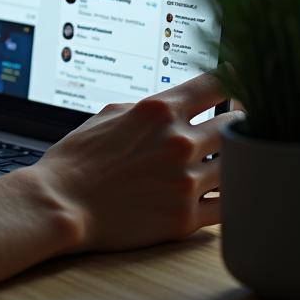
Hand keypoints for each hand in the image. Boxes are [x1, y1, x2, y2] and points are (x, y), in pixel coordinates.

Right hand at [33, 73, 239, 251]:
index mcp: (158, 110)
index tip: (234, 87)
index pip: (216, 84)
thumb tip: (174, 107)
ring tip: (226, 160)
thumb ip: (148, 109)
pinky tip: (220, 192)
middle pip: (236, 123)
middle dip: (237, 123)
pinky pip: (228, 206)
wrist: (62, 203)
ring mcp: (185, 181)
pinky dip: (228, 197)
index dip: (230, 82)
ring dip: (234, 161)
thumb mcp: (108, 115)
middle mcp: (177, 142)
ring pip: (238, 165)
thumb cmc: (78, 158)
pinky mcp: (185, 218)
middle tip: (235, 126)